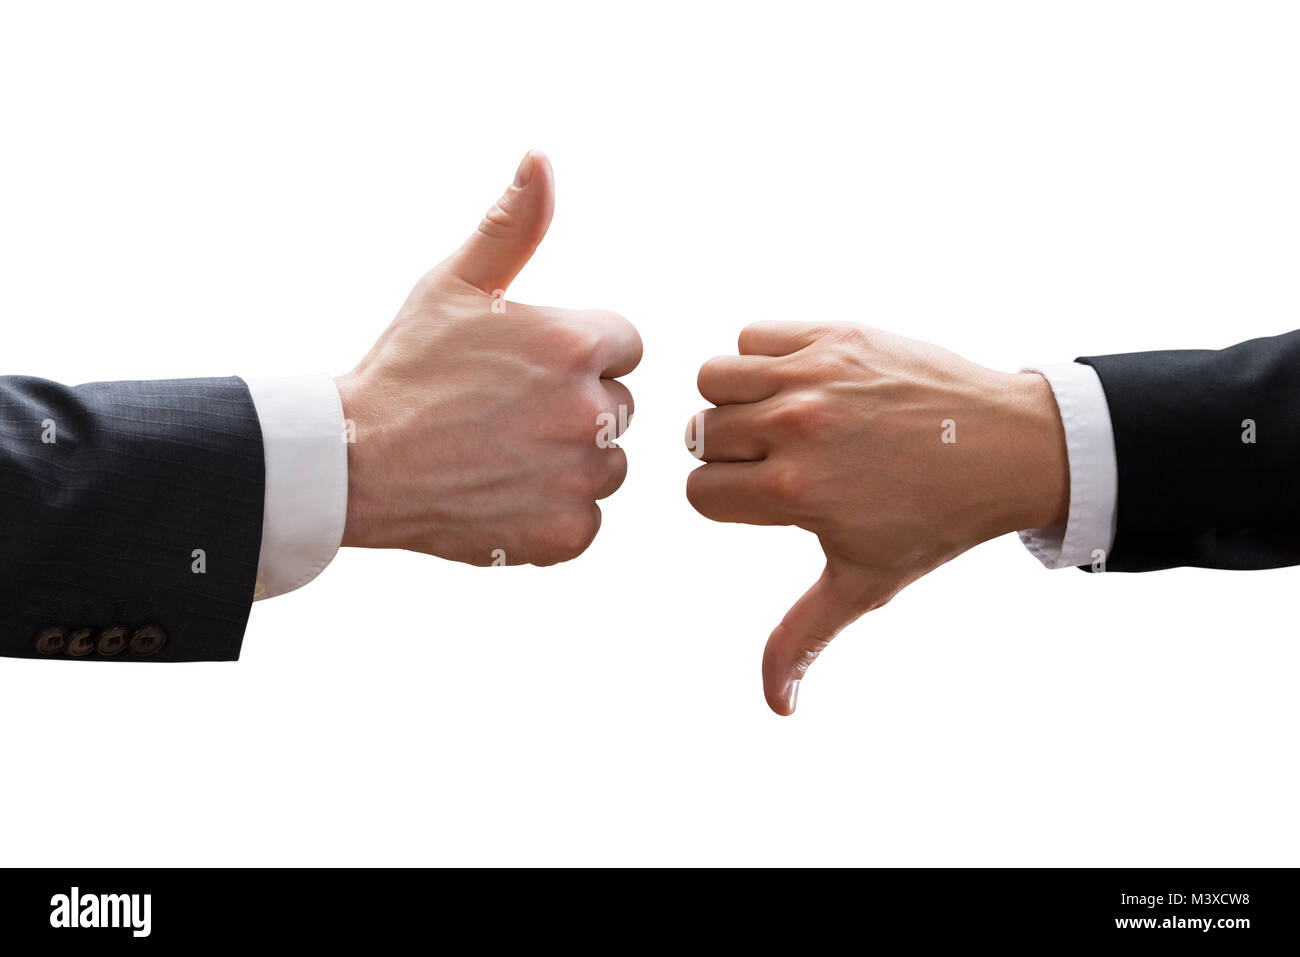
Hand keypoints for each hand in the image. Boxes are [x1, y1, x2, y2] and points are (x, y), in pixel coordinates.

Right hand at [336, 151, 641, 565]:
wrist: (354, 464)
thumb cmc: (405, 368)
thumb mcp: (455, 283)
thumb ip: (512, 224)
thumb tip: (541, 156)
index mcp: (577, 342)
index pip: (622, 345)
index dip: (575, 356)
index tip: (526, 369)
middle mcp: (593, 410)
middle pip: (618, 408)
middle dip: (575, 410)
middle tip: (505, 416)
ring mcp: (581, 477)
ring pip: (606, 468)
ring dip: (568, 465)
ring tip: (500, 457)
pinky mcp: (566, 533)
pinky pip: (585, 521)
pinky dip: (552, 516)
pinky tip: (503, 496)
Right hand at [686, 322, 1067, 714]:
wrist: (1010, 447)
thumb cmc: (937, 520)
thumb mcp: (865, 582)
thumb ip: (804, 637)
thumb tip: (777, 706)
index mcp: (795, 492)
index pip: (699, 493)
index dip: (726, 502)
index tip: (765, 500)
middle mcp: (796, 428)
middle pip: (699, 436)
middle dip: (726, 453)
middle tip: (775, 461)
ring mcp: (815, 376)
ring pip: (714, 379)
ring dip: (731, 401)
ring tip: (773, 418)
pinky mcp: (835, 335)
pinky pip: (753, 336)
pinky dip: (761, 357)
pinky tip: (796, 383)